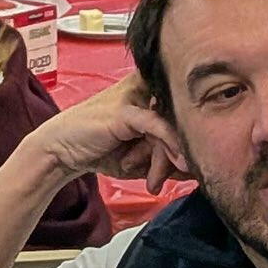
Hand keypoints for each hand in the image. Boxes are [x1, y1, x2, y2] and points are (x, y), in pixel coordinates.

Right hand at [26, 74, 189, 189]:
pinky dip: (170, 145)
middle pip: (178, 115)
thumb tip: (200, 166)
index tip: (205, 153)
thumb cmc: (102, 150)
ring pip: (169, 124)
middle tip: (180, 175)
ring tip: (156, 180)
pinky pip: (156, 125)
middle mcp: (143, 87)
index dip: (195, 127)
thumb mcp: (141, 157)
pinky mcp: (123, 110)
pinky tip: (179, 163)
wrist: (63, 151)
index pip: (183, 103)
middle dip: (182, 149)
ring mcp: (133, 96)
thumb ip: (167, 157)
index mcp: (148, 91)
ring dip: (168, 158)